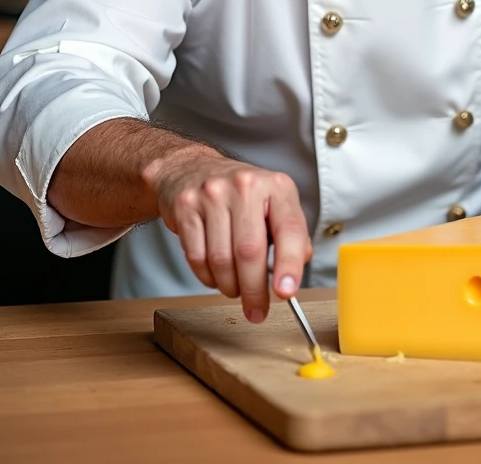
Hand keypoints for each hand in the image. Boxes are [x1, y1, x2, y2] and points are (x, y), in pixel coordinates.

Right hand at [143, 148, 311, 322]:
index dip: (289, 265)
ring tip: (234, 288)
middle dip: (254, 290)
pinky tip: (215, 275)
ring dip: (229, 286)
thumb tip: (295, 270)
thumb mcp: (275, 204)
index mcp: (276, 186)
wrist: (191, 169)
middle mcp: (245, 186)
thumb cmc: (241, 195)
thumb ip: (291, 235)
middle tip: (257, 310)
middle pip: (250, 251)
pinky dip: (207, 277)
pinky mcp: (186, 206)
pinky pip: (196, 257)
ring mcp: (212, 194)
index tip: (286, 292)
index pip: (289, 229)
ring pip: (221, 259)